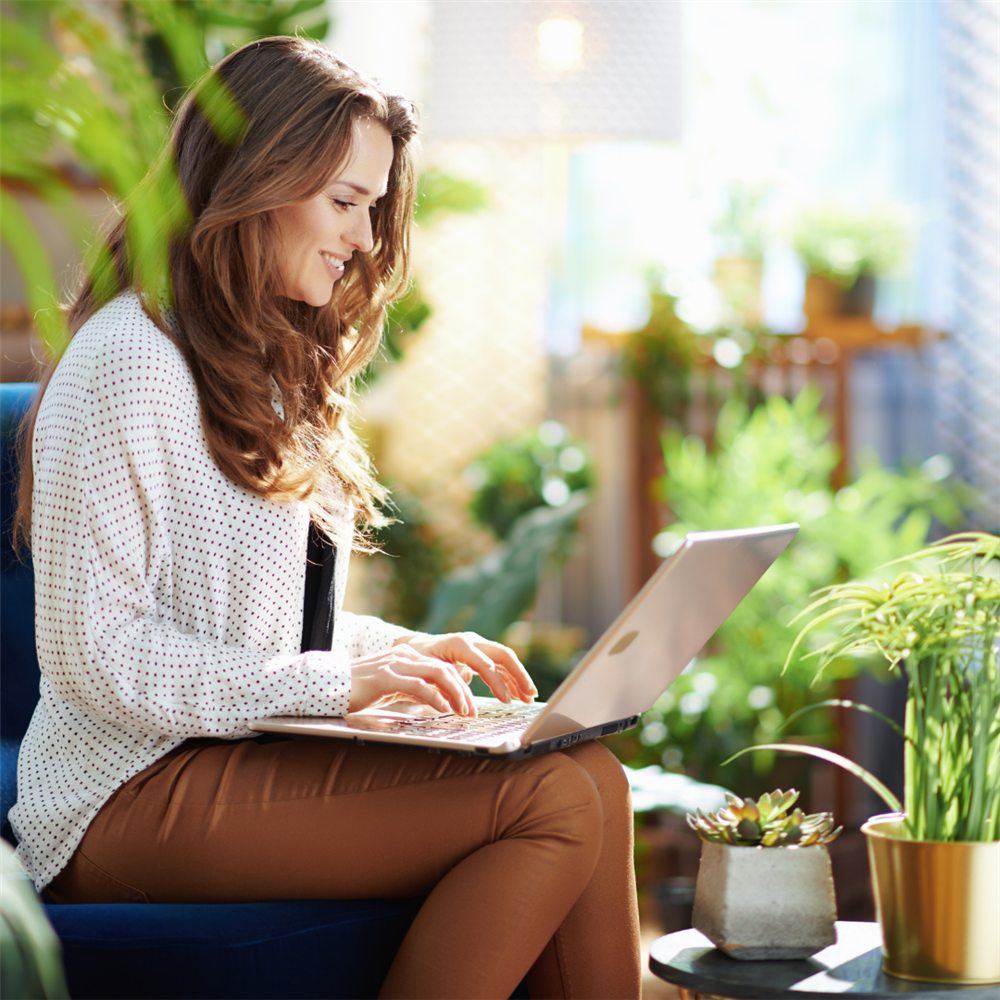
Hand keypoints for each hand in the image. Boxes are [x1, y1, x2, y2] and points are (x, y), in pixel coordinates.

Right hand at [347, 632, 536, 716]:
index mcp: (419, 654)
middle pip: (457, 662)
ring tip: (468, 712)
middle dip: (486, 681)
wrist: (328, 686)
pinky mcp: (385, 676)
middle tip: (504, 700)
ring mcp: (399, 662)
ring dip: (459, 694)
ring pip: (440, 672)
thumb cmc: (366, 690)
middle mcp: (412, 653)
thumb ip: (427, 687)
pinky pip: (418, 685)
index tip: (512, 691)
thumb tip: (452, 697)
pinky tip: (444, 712)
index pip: (461, 660)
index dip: (489, 673)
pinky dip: (434, 699)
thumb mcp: (402, 687)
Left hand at [397, 632, 536, 708]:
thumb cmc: (417, 660)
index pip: (486, 664)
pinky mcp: (478, 652)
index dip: (498, 684)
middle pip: (503, 655)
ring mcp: (476, 645)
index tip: (507, 701)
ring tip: (529, 697)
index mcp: (459, 644)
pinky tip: (517, 692)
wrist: (412, 647)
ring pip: (504, 658)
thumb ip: (447, 686)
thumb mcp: (427, 672)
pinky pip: (498, 664)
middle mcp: (472, 641)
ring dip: (518, 677)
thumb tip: (464, 706)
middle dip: (519, 675)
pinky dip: (509, 678)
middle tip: (530, 694)